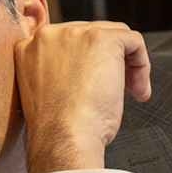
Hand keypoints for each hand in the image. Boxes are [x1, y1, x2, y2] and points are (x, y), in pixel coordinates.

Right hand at [15, 20, 150, 172]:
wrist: (63, 139)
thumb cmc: (57, 129)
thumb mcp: (47, 93)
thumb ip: (59, 72)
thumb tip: (87, 70)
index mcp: (29, 49)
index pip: (68, 44)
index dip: (87, 64)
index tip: (94, 85)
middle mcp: (49, 36)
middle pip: (92, 35)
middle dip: (108, 63)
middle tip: (116, 91)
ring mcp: (74, 34)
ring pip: (115, 36)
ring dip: (127, 65)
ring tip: (130, 92)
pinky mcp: (101, 38)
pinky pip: (134, 41)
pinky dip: (142, 65)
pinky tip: (137, 89)